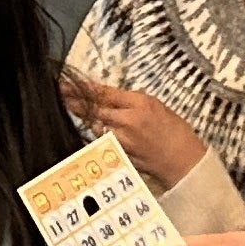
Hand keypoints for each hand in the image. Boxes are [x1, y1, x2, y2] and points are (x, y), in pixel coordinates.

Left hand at [68, 74, 207, 187]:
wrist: (185, 161)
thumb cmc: (176, 132)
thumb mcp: (157, 107)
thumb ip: (132, 103)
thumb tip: (109, 99)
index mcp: (140, 104)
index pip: (104, 94)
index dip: (82, 89)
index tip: (66, 84)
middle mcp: (128, 121)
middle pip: (94, 110)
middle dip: (74, 102)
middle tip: (59, 95)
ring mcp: (123, 140)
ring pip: (95, 127)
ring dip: (84, 119)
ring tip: (71, 109)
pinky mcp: (121, 155)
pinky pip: (103, 143)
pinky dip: (95, 136)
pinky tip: (90, 132)